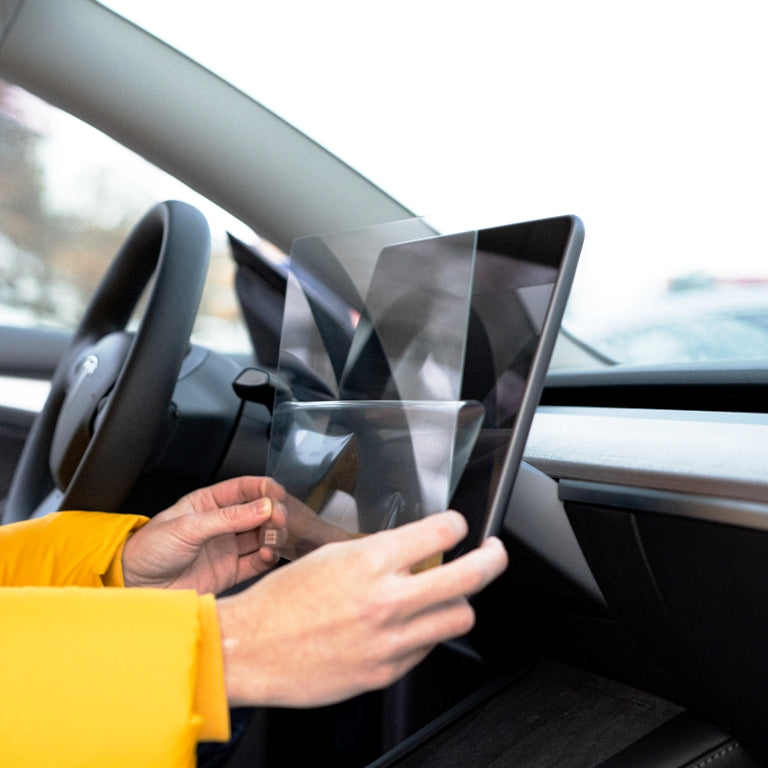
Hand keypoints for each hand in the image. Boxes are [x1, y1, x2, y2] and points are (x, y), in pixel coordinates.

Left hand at [122, 476, 286, 593]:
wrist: (136, 585)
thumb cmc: (151, 549)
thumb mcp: (189, 527)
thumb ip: (228, 518)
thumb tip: (263, 507)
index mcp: (209, 503)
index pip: (243, 489)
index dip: (263, 489)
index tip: (278, 494)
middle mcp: (222, 524)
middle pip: (258, 513)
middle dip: (273, 513)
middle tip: (279, 518)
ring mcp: (227, 548)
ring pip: (261, 537)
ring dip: (274, 535)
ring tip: (275, 537)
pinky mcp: (230, 571)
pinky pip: (257, 562)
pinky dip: (268, 558)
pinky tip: (268, 554)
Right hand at [216, 510, 507, 707]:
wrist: (250, 649)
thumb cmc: (281, 600)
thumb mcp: (330, 556)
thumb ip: (378, 554)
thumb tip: (414, 550)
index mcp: (370, 561)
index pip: (440, 533)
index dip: (457, 524)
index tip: (459, 525)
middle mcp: (386, 600)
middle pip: (470, 577)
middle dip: (493, 558)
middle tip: (494, 551)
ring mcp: (390, 640)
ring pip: (459, 618)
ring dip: (459, 602)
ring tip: (449, 595)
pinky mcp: (385, 672)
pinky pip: (426, 649)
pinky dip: (424, 634)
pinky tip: (406, 626)